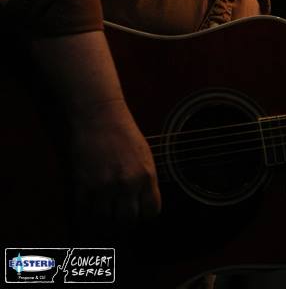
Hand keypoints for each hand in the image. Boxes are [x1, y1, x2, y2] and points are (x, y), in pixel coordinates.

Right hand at [68, 98, 161, 233]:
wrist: (93, 114)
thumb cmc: (119, 131)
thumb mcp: (142, 154)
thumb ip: (144, 181)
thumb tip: (141, 206)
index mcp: (146, 174)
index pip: (151, 213)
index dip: (142, 215)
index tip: (135, 212)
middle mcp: (127, 184)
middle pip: (128, 222)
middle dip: (122, 222)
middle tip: (114, 216)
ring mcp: (103, 187)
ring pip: (105, 225)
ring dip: (101, 224)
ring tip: (98, 215)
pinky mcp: (81, 187)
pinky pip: (82, 218)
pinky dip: (82, 222)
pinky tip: (83, 216)